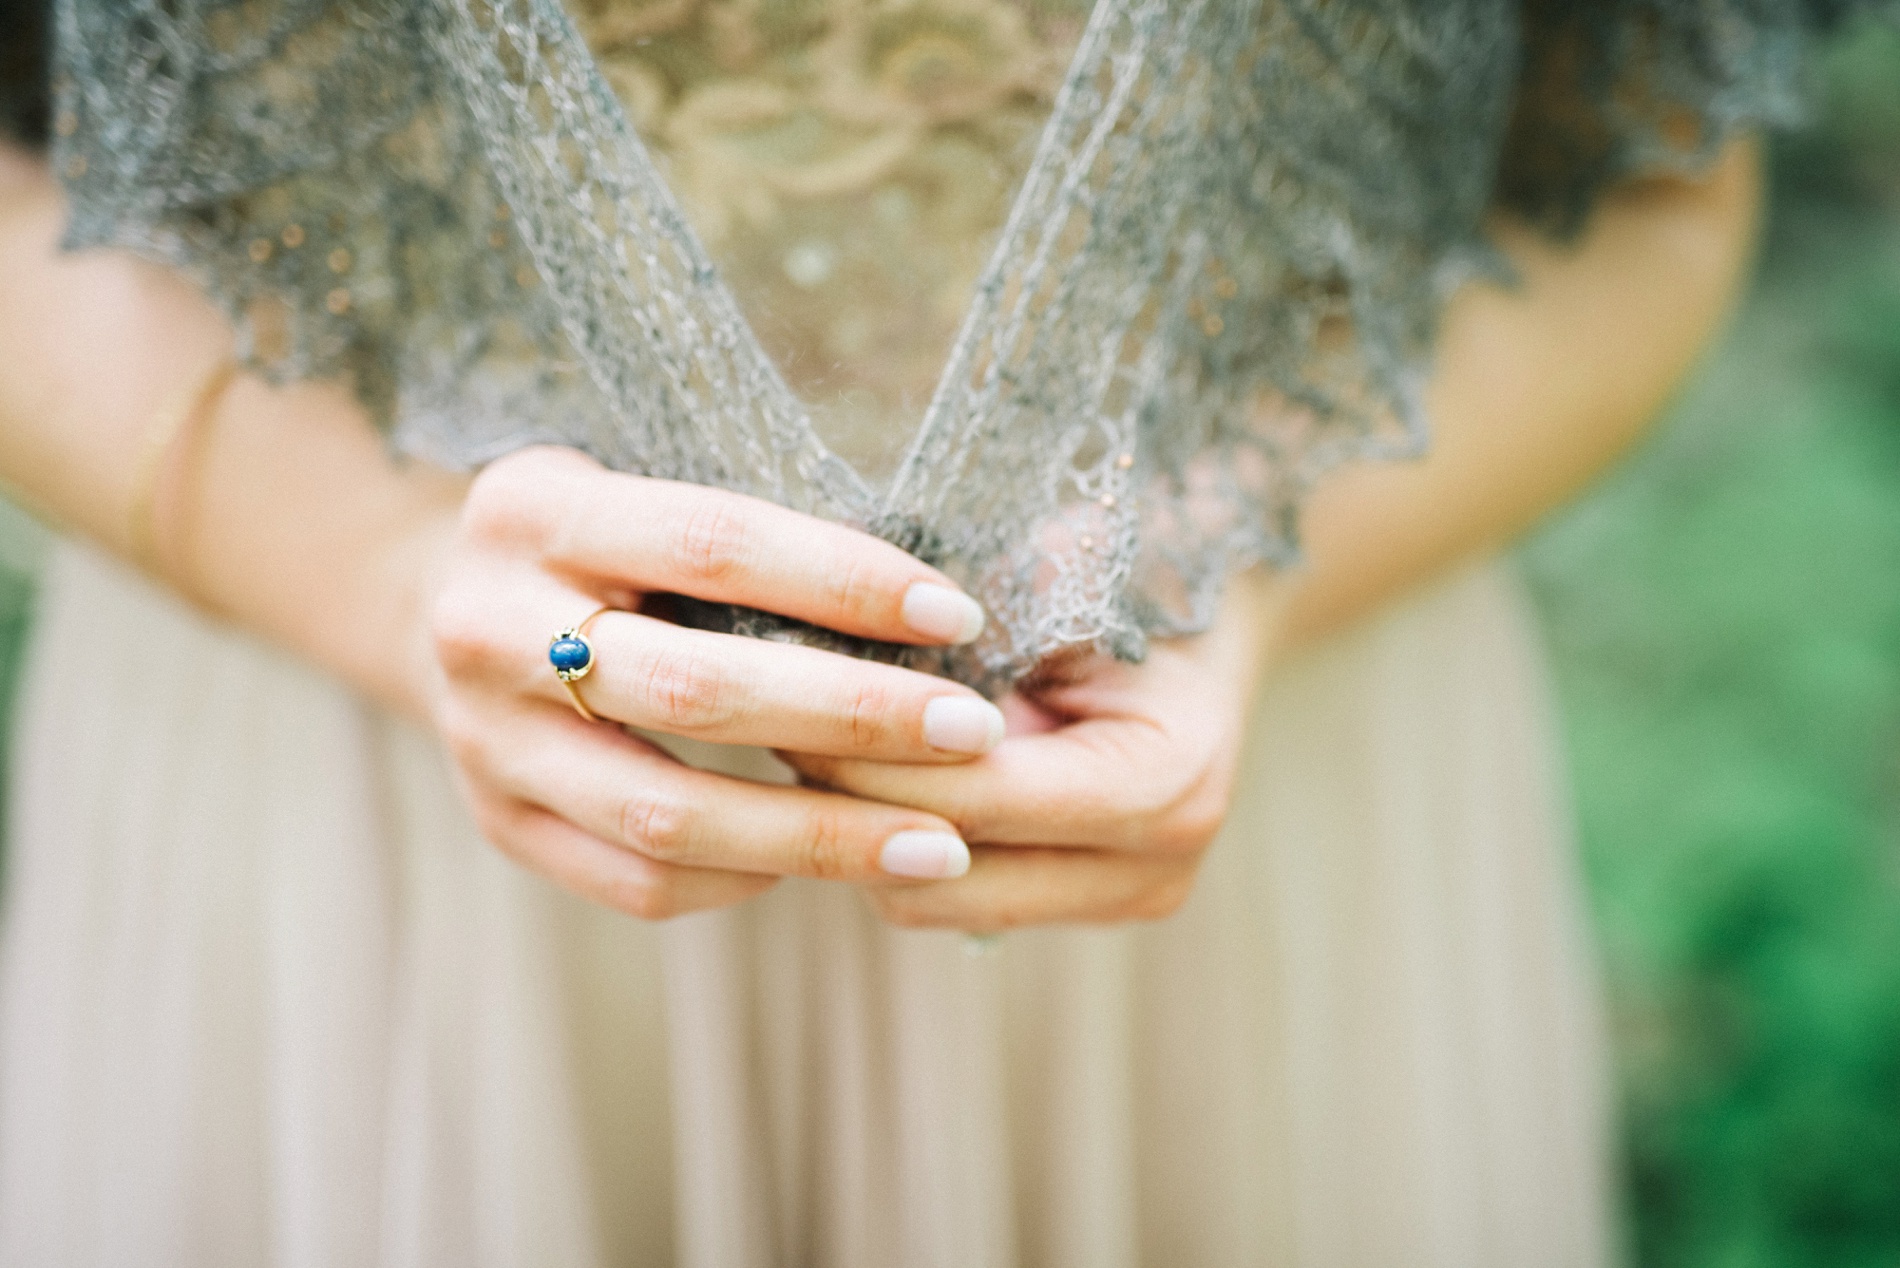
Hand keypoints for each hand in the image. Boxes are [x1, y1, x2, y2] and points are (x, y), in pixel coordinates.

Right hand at [426, 446, 1010, 919]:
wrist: (441, 611)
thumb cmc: (601, 548)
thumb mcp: (643, 497)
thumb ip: (750, 542)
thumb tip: (936, 605)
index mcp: (534, 509)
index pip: (715, 543)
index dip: (845, 583)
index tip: (956, 617)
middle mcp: (489, 626)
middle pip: (696, 689)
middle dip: (855, 717)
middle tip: (973, 735)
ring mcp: (483, 739)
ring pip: (669, 813)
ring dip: (819, 834)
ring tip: (939, 843)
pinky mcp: (497, 824)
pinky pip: (638, 881)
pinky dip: (744, 879)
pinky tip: (823, 864)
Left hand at [781, 572, 1287, 931]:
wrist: (1209, 605)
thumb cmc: (1122, 565)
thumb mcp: (1046, 583)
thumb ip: (953, 650)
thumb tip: (808, 670)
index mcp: (1163, 779)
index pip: (972, 797)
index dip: (863, 756)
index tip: (780, 703)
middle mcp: (1156, 863)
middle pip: (942, 876)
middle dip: (848, 805)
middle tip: (775, 729)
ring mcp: (1129, 897)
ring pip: (932, 903)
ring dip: (863, 833)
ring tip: (811, 750)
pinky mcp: (1092, 906)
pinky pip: (953, 897)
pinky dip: (900, 842)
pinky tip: (866, 778)